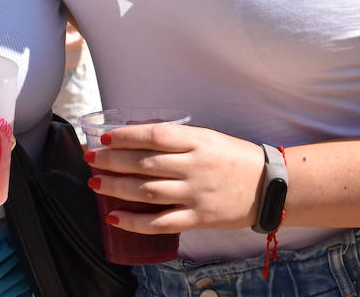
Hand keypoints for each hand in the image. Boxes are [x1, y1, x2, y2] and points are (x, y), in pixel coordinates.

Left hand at [85, 123, 264, 233]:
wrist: (269, 186)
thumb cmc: (234, 158)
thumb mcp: (208, 138)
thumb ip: (177, 139)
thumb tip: (137, 138)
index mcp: (197, 142)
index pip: (154, 136)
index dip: (126, 136)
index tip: (105, 137)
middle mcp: (194, 167)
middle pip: (145, 164)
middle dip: (112, 161)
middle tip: (91, 158)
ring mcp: (196, 194)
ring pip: (148, 192)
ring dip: (117, 188)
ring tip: (95, 183)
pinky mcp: (198, 218)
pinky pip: (161, 223)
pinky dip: (135, 222)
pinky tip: (115, 217)